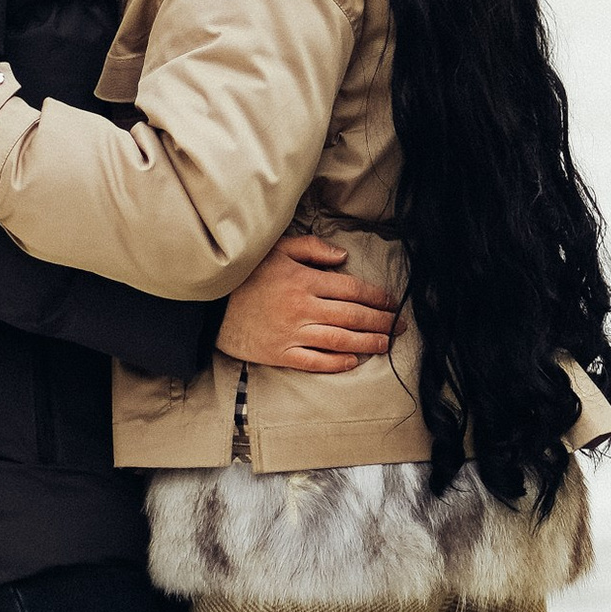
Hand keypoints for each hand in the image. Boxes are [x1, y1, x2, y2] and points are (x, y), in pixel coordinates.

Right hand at [219, 231, 399, 373]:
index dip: (377, 297)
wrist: (211, 306)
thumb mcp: (278, 250)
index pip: (352, 289)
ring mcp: (291, 333)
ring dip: (367, 343)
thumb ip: (312, 249)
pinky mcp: (278, 354)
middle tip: (399, 326)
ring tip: (385, 344)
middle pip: (352, 316)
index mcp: (304, 281)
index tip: (393, 302)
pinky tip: (353, 361)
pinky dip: (335, 362)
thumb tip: (343, 256)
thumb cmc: (246, 274)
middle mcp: (302, 308)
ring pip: (338, 340)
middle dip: (381, 321)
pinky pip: (313, 361)